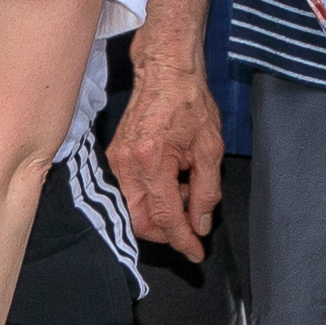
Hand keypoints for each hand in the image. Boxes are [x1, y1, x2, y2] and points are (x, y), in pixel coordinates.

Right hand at [113, 63, 222, 256]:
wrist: (166, 72)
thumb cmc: (189, 103)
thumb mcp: (210, 150)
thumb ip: (206, 192)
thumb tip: (200, 224)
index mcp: (153, 161)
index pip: (166, 217)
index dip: (183, 240)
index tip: (196, 252)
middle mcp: (128, 164)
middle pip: (141, 222)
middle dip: (168, 233)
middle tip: (193, 226)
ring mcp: (116, 161)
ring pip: (133, 210)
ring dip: (160, 213)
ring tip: (185, 191)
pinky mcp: (114, 157)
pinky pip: (129, 192)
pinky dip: (151, 198)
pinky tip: (172, 182)